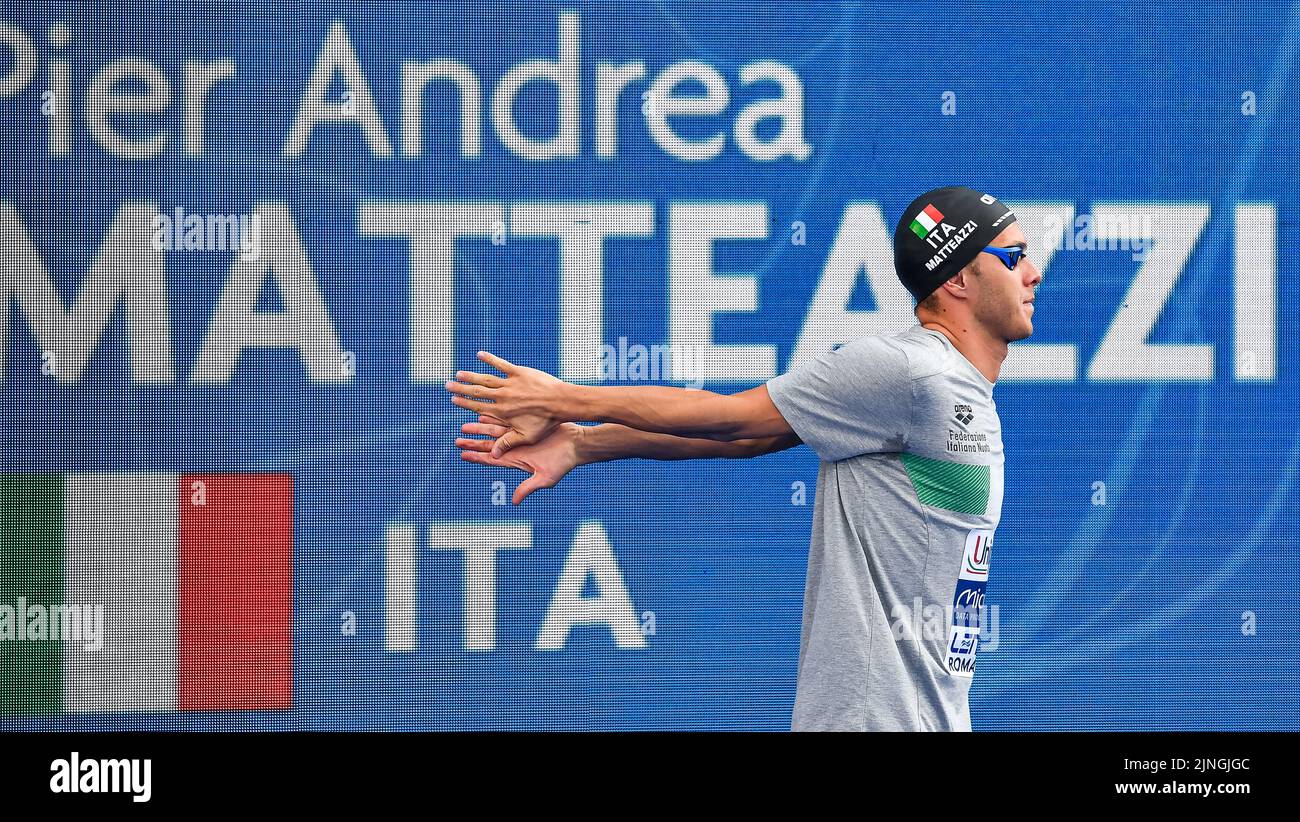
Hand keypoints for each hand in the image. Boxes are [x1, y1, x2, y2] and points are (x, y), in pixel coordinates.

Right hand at [445, 351, 572, 456]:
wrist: (562, 403)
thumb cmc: (547, 422)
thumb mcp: (527, 437)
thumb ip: (508, 443)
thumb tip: (493, 455)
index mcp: (502, 412)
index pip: (478, 407)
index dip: (464, 403)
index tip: (453, 399)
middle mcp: (502, 397)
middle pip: (477, 392)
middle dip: (461, 388)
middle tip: (447, 385)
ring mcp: (510, 383)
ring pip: (486, 378)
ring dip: (471, 375)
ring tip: (458, 373)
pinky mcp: (520, 372)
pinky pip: (501, 364)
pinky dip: (490, 359)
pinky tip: (480, 355)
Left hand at [456, 414, 582, 503]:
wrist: (576, 445)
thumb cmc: (563, 464)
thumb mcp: (545, 478)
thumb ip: (528, 488)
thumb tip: (514, 501)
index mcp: (516, 462)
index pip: (492, 460)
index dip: (477, 458)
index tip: (463, 455)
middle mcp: (515, 450)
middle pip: (489, 446)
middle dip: (473, 443)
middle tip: (458, 440)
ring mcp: (519, 438)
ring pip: (495, 433)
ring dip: (480, 429)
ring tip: (465, 425)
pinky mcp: (526, 427)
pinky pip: (506, 422)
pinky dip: (495, 419)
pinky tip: (484, 414)